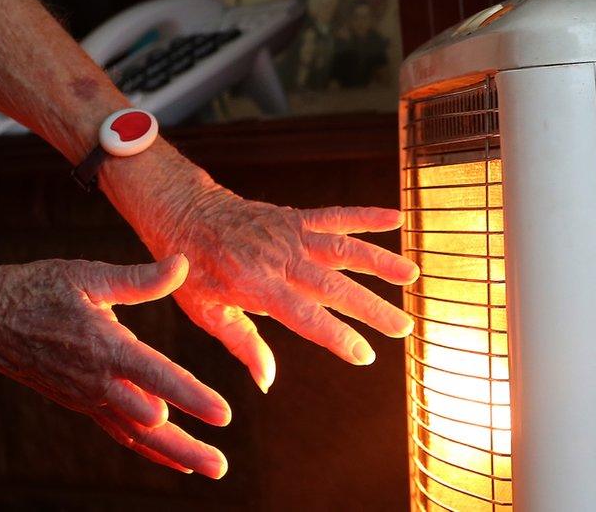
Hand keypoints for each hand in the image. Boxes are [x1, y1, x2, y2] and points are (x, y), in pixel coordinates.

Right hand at [0, 254, 230, 477]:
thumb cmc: (40, 290)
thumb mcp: (88, 275)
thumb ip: (139, 279)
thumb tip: (182, 263)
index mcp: (105, 346)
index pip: (157, 375)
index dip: (191, 396)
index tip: (223, 414)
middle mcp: (98, 381)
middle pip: (150, 423)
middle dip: (188, 444)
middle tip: (221, 467)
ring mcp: (89, 398)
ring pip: (137, 436)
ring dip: (174, 453)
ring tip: (209, 468)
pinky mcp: (82, 404)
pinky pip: (119, 433)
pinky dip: (148, 450)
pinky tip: (175, 459)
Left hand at [142, 188, 418, 392]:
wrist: (183, 213)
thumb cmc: (192, 270)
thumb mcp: (205, 312)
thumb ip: (242, 343)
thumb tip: (267, 382)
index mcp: (255, 284)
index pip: (303, 315)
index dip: (336, 336)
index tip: (364, 355)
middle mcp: (277, 257)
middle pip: (333, 285)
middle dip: (371, 308)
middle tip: (404, 328)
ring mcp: (288, 234)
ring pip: (341, 247)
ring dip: (379, 261)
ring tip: (412, 276)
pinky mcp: (294, 217)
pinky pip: (334, 215)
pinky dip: (365, 215)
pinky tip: (396, 219)